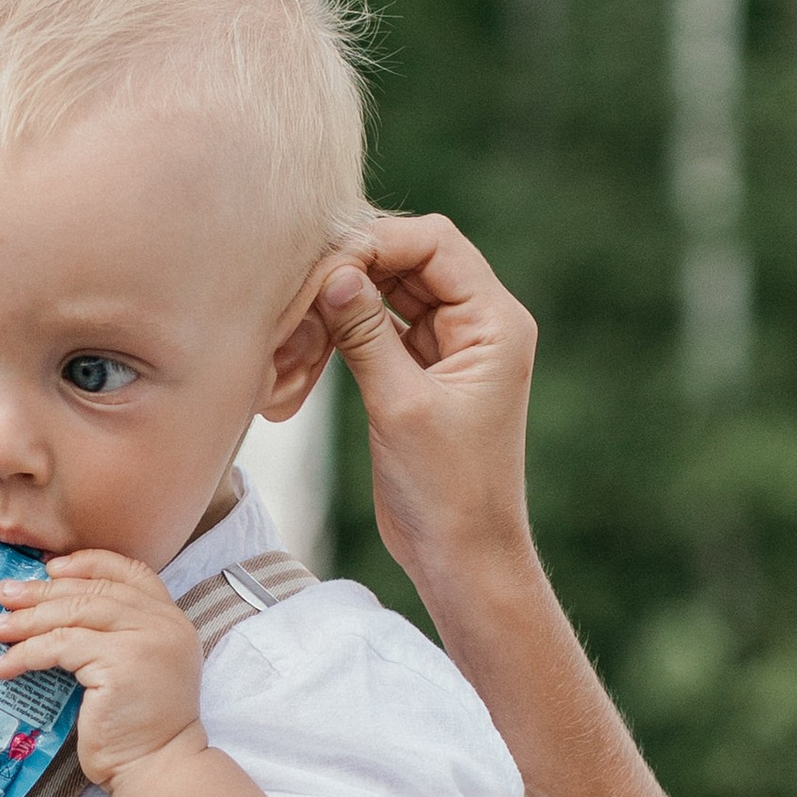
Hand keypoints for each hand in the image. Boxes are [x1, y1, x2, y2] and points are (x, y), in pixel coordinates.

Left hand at [0, 552, 203, 791]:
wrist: (157, 770)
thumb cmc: (137, 730)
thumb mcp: (133, 669)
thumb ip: (114, 637)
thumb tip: (51, 610)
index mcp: (170, 620)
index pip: (130, 572)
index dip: (87, 564)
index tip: (49, 568)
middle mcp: (164, 624)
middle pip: (93, 592)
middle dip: (42, 592)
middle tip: (2, 596)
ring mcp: (145, 640)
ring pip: (73, 614)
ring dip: (26, 621)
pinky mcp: (121, 662)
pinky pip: (61, 646)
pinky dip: (27, 653)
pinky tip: (5, 666)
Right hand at [316, 215, 537, 615]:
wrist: (462, 554)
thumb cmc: (445, 489)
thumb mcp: (400, 405)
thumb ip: (366, 333)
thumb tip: (335, 272)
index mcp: (495, 322)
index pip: (436, 244)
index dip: (379, 242)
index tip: (326, 266)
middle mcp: (480, 324)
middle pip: (413, 259)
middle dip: (357, 266)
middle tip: (304, 289)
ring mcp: (452, 347)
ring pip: (393, 291)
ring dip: (347, 298)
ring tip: (301, 316)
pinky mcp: (423, 372)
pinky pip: (382, 328)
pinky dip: (347, 329)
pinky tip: (311, 340)